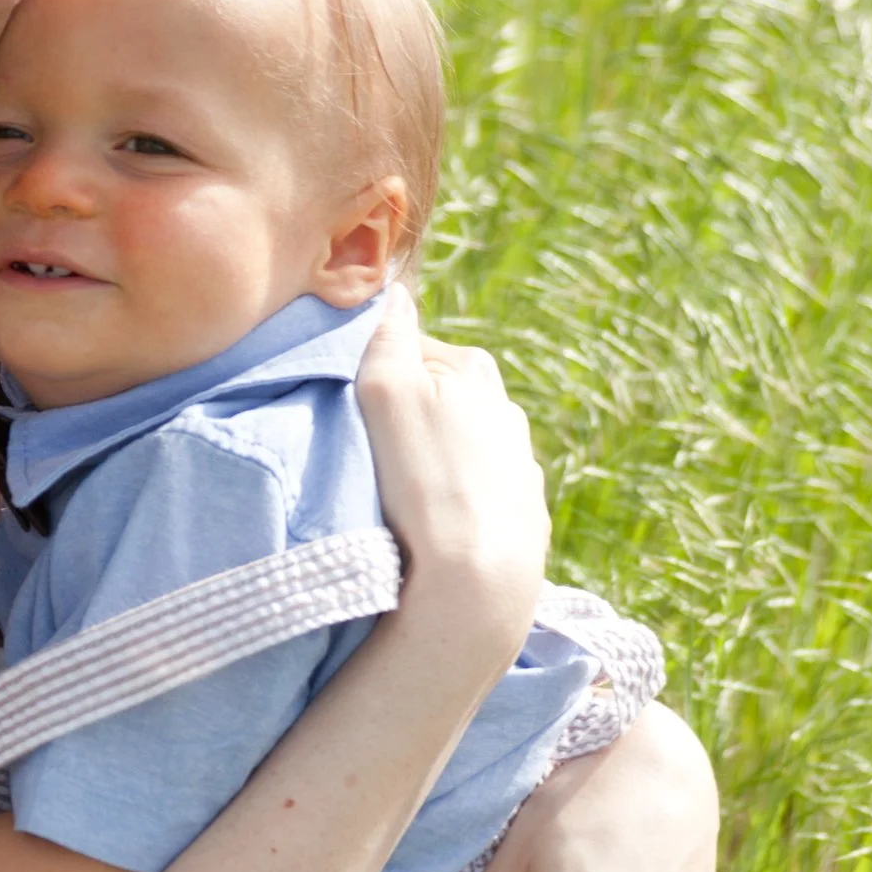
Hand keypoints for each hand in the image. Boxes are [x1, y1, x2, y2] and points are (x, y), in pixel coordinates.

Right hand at [355, 287, 547, 653]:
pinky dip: (453, 500)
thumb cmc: (426, 483)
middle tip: (369, 456)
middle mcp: (507, 410)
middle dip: (405, 417)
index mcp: (475, 370)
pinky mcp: (523, 515)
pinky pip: (475, 493)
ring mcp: (519, 465)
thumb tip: (391, 290)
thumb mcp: (387, 392)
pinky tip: (432, 526)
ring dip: (430, 461)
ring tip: (400, 498)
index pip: (409, 350)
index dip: (371, 374)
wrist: (480, 581)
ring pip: (457, 447)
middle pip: (437, 399)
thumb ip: (387, 336)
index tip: (348, 410)